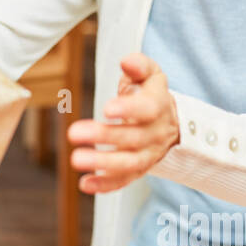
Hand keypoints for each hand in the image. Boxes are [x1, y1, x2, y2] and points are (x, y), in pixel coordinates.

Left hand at [67, 53, 179, 193]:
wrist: (171, 123)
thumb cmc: (151, 93)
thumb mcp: (150, 74)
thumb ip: (139, 65)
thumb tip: (127, 61)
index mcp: (158, 105)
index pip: (147, 109)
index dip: (128, 109)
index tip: (106, 108)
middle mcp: (155, 133)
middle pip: (132, 138)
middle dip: (103, 136)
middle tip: (74, 132)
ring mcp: (148, 154)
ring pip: (128, 163)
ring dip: (102, 163)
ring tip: (76, 159)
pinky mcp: (138, 170)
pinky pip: (124, 180)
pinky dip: (105, 185)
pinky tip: (85, 183)